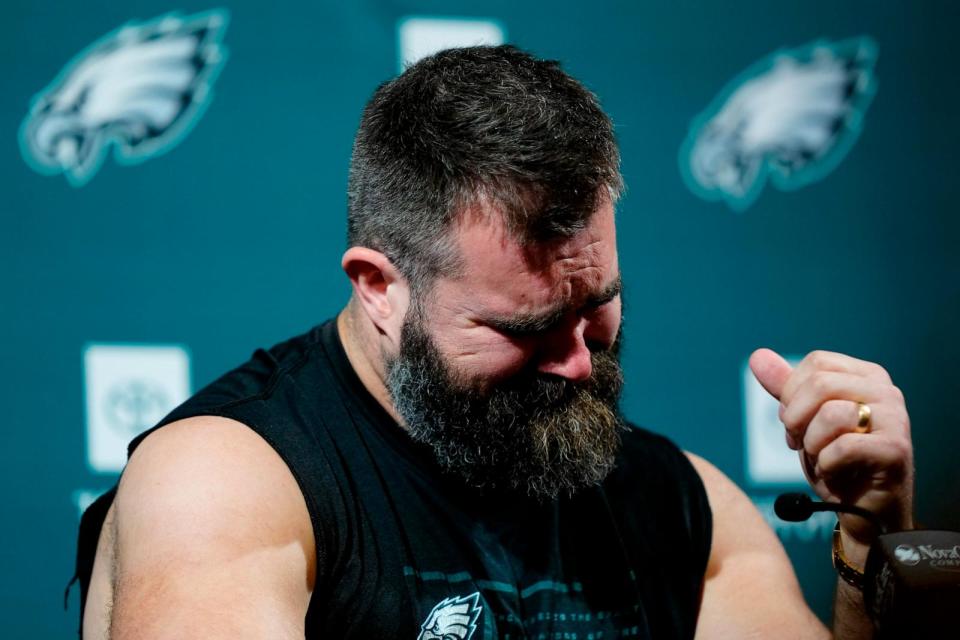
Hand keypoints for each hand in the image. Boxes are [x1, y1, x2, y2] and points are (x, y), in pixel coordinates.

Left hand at [749, 349, 913, 546]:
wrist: (863, 512)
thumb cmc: (836, 462)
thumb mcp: (804, 421)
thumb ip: (785, 389)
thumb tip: (758, 356)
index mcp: (866, 376)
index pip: (815, 363)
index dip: (792, 394)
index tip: (794, 423)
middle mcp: (886, 391)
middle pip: (820, 385)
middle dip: (797, 419)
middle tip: (801, 443)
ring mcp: (895, 419)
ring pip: (831, 415)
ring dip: (812, 445)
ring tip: (822, 459)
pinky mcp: (895, 450)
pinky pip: (842, 447)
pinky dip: (826, 465)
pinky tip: (836, 473)